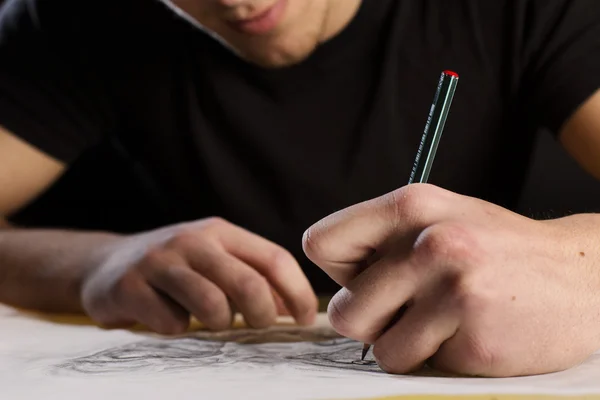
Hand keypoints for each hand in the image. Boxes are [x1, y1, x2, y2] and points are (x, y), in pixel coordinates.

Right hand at [81, 217, 316, 333]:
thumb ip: (253, 277)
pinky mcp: (129, 287)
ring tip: (210, 321)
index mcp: (220, 232)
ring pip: (213, 305)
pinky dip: (179, 330)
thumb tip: (295, 308)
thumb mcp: (214, 261)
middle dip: (263, 316)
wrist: (105, 264)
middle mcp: (192, 241)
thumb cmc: (175, 268)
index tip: (306, 319)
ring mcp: (159, 262)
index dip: (298, 292)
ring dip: (220, 324)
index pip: (274, 258)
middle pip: (249, 285)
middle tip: (258, 326)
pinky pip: (172, 323)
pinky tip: (170, 319)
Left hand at [303, 183, 599, 376]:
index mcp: (411, 206)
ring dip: (406, 346)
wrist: (582, 275)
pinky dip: (441, 359)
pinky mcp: (475, 339)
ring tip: (445, 321)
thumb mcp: (439, 218)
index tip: (371, 277)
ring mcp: (453, 290)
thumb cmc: (496, 249)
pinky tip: (471, 333)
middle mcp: (429, 242)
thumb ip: (382, 241)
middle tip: (410, 309)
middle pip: (342, 311)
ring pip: (379, 349)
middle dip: (371, 321)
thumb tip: (332, 284)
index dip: (339, 271)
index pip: (319, 244)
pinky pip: (421, 367)